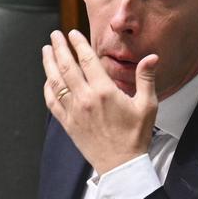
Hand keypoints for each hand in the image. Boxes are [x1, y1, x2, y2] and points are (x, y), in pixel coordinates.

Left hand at [42, 29, 158, 174]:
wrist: (121, 165)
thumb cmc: (136, 136)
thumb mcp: (148, 105)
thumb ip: (146, 79)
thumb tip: (152, 57)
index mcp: (105, 92)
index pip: (87, 60)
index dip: (78, 44)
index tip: (73, 33)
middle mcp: (85, 99)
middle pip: (67, 67)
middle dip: (58, 48)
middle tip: (54, 35)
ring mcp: (74, 112)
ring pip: (55, 82)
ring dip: (49, 64)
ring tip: (45, 50)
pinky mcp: (68, 124)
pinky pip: (52, 102)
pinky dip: (47, 88)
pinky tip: (47, 80)